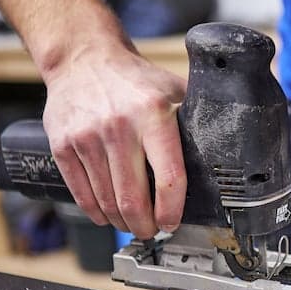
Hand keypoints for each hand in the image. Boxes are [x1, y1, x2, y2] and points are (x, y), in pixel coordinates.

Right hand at [42, 41, 186, 237]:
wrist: (83, 59)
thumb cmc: (134, 80)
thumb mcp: (172, 89)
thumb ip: (195, 119)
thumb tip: (228, 150)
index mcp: (154, 115)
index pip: (169, 178)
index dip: (171, 211)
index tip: (172, 222)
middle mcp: (119, 127)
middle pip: (133, 199)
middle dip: (145, 226)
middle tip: (151, 230)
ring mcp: (87, 137)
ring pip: (107, 202)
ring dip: (121, 222)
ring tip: (131, 223)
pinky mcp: (62, 145)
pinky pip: (81, 194)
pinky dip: (95, 212)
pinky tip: (106, 215)